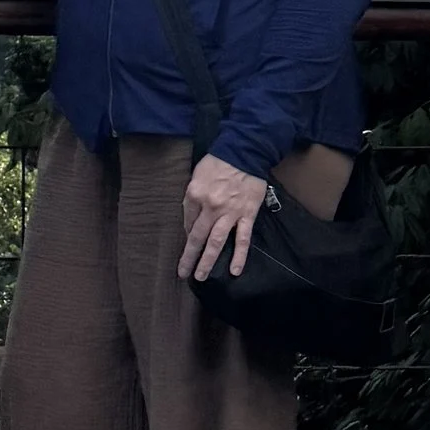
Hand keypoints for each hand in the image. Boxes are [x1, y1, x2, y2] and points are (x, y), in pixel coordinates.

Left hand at [178, 154, 269, 281]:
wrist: (245, 152)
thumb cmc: (219, 162)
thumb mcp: (197, 175)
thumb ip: (193, 197)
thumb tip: (192, 219)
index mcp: (195, 195)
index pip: (188, 220)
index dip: (187, 233)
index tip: (189, 240)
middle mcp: (210, 207)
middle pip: (197, 237)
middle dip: (189, 257)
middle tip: (183, 273)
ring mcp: (229, 213)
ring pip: (216, 242)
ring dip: (207, 261)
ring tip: (200, 276)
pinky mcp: (247, 215)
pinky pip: (242, 239)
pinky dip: (239, 256)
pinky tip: (234, 270)